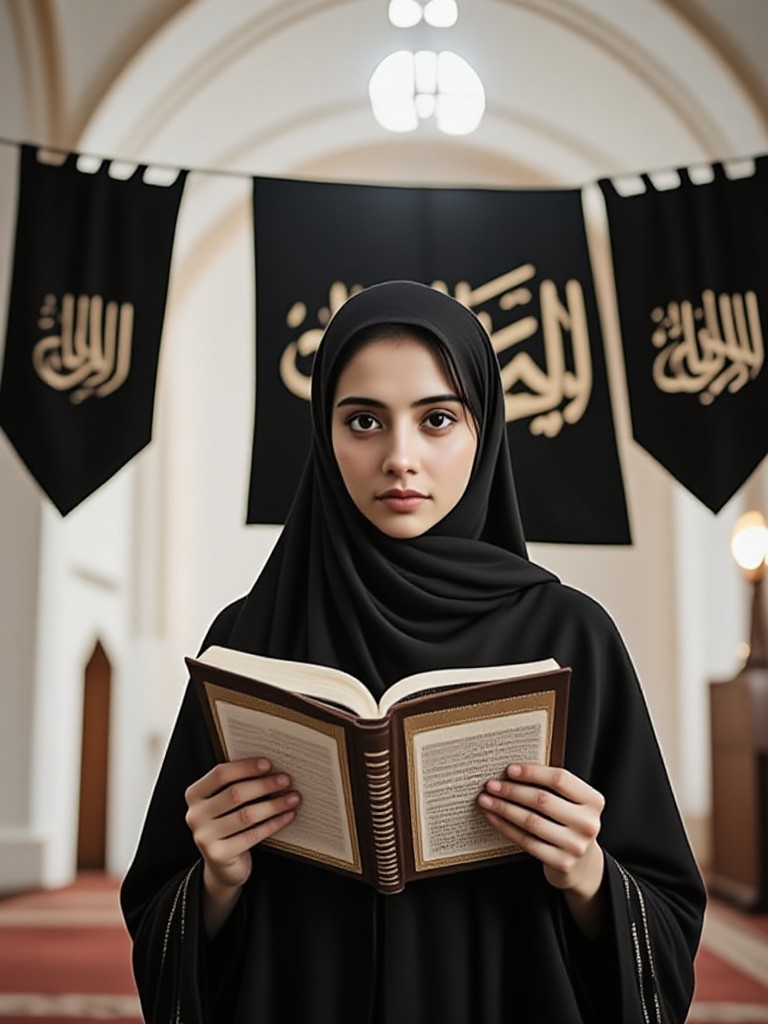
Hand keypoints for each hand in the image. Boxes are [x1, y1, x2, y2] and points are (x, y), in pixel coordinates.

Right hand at [185, 757, 299, 894]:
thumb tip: (271, 766)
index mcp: (194, 794)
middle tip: (286, 780)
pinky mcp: (219, 854)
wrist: (222, 865)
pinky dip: (274, 823)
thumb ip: (236, 784)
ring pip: (246, 815)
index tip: (269, 764)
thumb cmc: (228, 823)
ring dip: (274, 804)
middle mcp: (195, 815)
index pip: (220, 774)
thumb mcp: (225, 802)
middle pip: (235, 793)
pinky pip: (252, 835)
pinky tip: (288, 816)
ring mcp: (205, 836)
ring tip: (293, 798)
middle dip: (265, 785)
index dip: (245, 767)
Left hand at [477, 764, 604, 911]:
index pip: (560, 779)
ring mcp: (576, 845)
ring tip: (486, 800)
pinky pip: (526, 841)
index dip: (532, 772)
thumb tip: (512, 771)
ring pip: (531, 821)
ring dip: (504, 808)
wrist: (582, 864)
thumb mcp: (571, 803)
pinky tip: (493, 818)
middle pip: (542, 800)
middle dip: (511, 790)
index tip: (509, 770)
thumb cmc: (569, 824)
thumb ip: (552, 787)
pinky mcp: (561, 862)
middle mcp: (588, 823)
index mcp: (593, 801)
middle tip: (491, 785)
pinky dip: (505, 827)